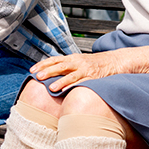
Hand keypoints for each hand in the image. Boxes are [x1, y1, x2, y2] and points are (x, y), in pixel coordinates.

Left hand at [31, 45, 148, 91]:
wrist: (116, 61)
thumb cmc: (97, 64)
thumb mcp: (81, 62)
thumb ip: (69, 67)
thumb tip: (53, 73)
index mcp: (73, 58)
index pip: (54, 59)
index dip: (43, 64)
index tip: (32, 70)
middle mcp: (77, 62)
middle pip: (59, 65)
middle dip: (47, 70)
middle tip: (36, 76)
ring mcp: (85, 69)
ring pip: (69, 74)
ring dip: (59, 80)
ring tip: (49, 87)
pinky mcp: (93, 77)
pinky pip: (81, 81)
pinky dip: (72, 85)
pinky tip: (65, 90)